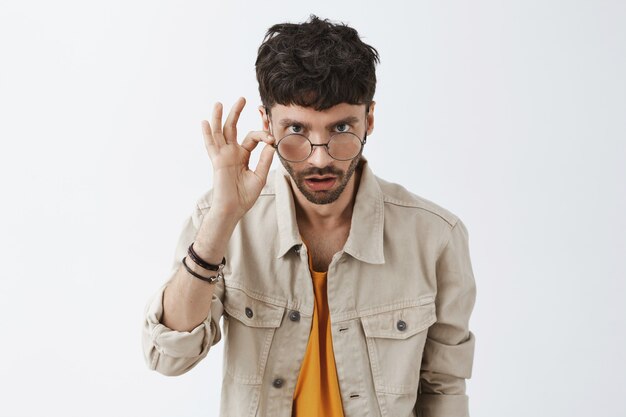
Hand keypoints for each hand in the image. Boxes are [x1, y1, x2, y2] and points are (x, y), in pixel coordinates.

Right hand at [201, 97, 275, 221]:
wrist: (234, 209)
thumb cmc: (245, 196)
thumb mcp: (260, 176)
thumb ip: (264, 160)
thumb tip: (271, 144)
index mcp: (242, 156)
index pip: (252, 138)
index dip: (263, 134)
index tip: (272, 137)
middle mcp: (232, 153)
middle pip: (233, 128)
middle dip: (236, 113)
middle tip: (242, 98)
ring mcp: (223, 156)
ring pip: (220, 132)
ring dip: (219, 117)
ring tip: (219, 103)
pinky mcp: (218, 161)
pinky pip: (211, 146)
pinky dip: (207, 134)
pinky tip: (205, 122)